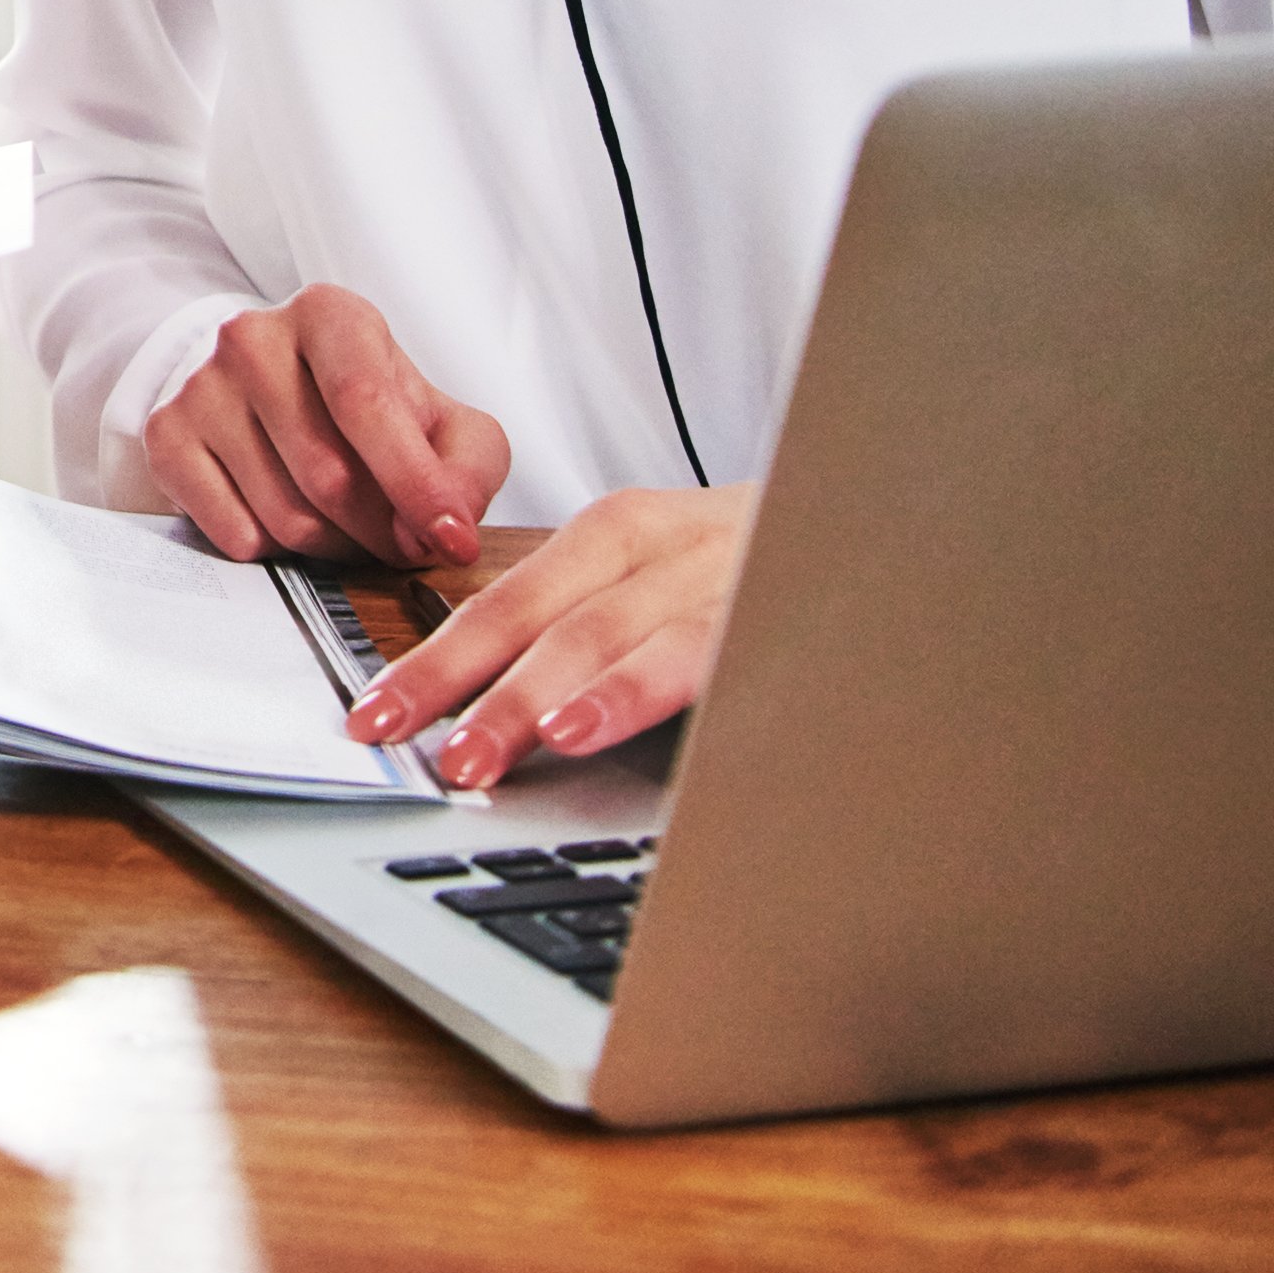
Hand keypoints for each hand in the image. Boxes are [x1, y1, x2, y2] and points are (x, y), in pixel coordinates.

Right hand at [145, 285, 509, 571]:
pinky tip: (285, 518)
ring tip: (344, 526)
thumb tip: (449, 528)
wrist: (271, 394)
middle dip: (378, 529)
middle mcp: (253, 337)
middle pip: (327, 474)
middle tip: (397, 541)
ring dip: (331, 545)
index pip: (366, 402)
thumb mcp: (443, 424)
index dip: (415, 483)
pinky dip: (274, 550)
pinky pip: (232, 533)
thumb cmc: (369, 412)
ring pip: (283, 514)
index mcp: (328, 314)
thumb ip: (467, 469)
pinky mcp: (165, 435)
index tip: (450, 541)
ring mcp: (200, 385)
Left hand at [349, 484, 755, 788]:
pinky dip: (635, 690)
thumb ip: (591, 630)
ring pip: (608, 635)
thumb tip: (491, 707)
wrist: (903, 523)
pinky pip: (698, 653)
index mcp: (623, 533)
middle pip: (539, 616)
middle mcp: (665, 543)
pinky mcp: (779, 610)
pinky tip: (590, 724)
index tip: (369, 714)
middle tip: (398, 739)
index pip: (506, 599)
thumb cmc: (769, 569)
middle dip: (459, 682)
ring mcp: (723, 573)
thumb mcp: (667, 582)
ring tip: (481, 749)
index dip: (434, 657)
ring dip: (533, 698)